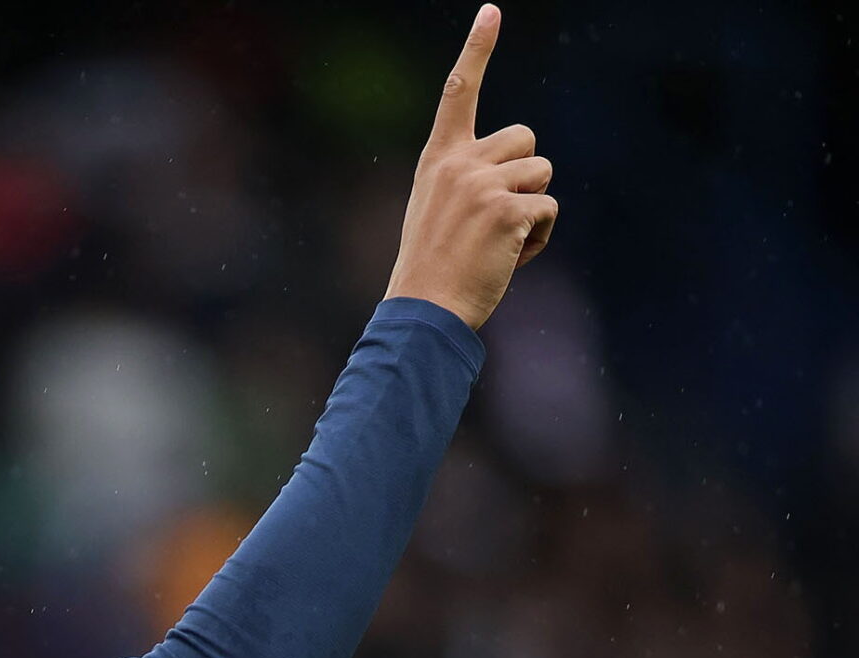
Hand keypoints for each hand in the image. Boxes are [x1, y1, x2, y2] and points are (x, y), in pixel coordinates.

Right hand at [384, 5, 557, 329]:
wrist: (422, 313)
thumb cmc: (432, 270)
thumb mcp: (439, 211)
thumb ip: (472, 179)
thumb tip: (526, 171)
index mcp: (438, 160)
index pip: (458, 92)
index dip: (477, 48)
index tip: (492, 10)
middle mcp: (458, 163)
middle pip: (526, 141)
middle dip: (525, 177)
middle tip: (493, 220)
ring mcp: (482, 184)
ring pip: (543, 174)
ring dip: (532, 210)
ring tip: (498, 243)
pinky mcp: (506, 209)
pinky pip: (548, 210)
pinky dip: (538, 238)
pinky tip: (508, 258)